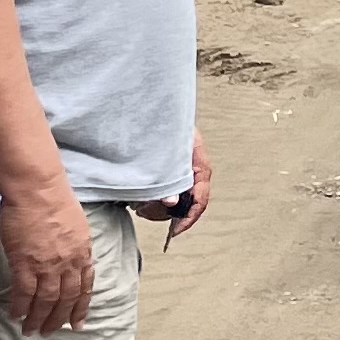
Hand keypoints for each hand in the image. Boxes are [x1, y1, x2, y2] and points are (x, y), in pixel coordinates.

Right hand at [0, 173, 95, 333]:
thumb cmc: (56, 199)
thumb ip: (77, 246)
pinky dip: (20, 307)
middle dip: (59, 319)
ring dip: (38, 318)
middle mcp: (68, 263)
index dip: (81, 307)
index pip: (85, 287)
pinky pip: (23, 293)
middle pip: (66, 299)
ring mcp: (47, 265)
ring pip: (45, 301)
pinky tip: (16, 315)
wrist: (38, 189)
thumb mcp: (78, 225)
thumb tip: (75, 259)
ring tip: (31, 331)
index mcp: (82, 253)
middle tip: (50, 332)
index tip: (78, 323)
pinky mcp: (25, 263)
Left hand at [137, 129, 212, 244]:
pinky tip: (137, 196)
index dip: (191, 216)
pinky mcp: (163, 175)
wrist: (143, 110)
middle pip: (185, 203)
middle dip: (164, 212)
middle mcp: (190, 169)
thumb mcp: (168, 148)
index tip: (177, 230)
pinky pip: (161, 196)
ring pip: (171, 203)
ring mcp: (176, 173)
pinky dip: (149, 200)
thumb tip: (171, 202)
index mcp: (197, 160)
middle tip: (144, 209)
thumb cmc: (159, 122)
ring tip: (137, 201)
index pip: (201, 196)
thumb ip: (169, 175)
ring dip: (153, 206)